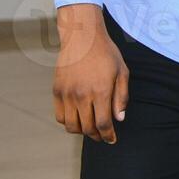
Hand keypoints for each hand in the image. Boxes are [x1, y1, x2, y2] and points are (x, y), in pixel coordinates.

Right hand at [53, 5, 129, 143]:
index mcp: (101, 91)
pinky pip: (60, 116)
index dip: (108, 136)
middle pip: (87, 128)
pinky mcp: (57, 91)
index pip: (104, 124)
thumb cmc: (106, 54)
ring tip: (90, 129)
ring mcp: (67, 94)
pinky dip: (68, 123)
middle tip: (103, 135)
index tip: (112, 140)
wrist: (82, 38)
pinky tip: (78, 119)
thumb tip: (120, 119)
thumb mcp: (122, 73)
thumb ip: (121, 97)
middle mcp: (82, 95)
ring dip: (82, 131)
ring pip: (71, 126)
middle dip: (97, 136)